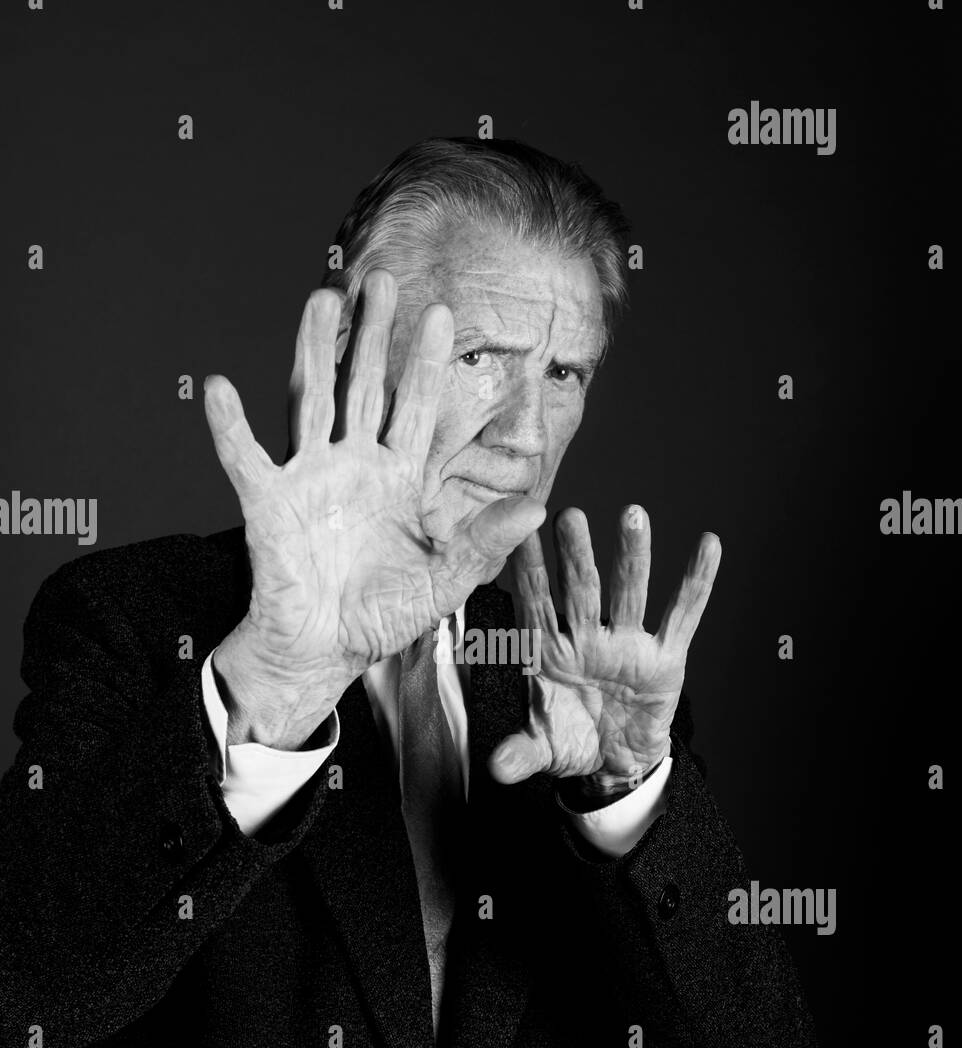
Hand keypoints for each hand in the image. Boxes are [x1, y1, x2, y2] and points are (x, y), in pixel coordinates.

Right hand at [203, 270, 544, 747]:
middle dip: (373, 334)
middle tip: (380, 279)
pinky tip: (220, 388)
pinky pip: (246, 460)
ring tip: (320, 296)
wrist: (326, 650)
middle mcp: (354, 467)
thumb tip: (538, 507)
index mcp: (399, 480)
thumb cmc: (383, 615)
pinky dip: (230, 427)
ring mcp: (310, 480)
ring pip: (313, 400)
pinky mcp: (270, 505)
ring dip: (312, 349)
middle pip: (365, 386)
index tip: (442, 314)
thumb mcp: (447, 581)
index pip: (418, 409)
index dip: (428, 364)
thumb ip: (486, 543)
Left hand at [488, 505, 720, 796]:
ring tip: (634, 515)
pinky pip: (683, 616)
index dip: (529, 576)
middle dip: (577, 556)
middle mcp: (588, 639)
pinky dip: (697, 582)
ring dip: (633, 556)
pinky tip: (708, 545)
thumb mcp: (542, 750)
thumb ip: (520, 754)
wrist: (615, 761)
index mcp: (549, 653)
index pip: (535, 607)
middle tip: (571, 516)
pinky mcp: (665, 658)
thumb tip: (497, 768)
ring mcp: (628, 645)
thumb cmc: (572, 741)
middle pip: (582, 591)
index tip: (519, 539)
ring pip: (630, 593)